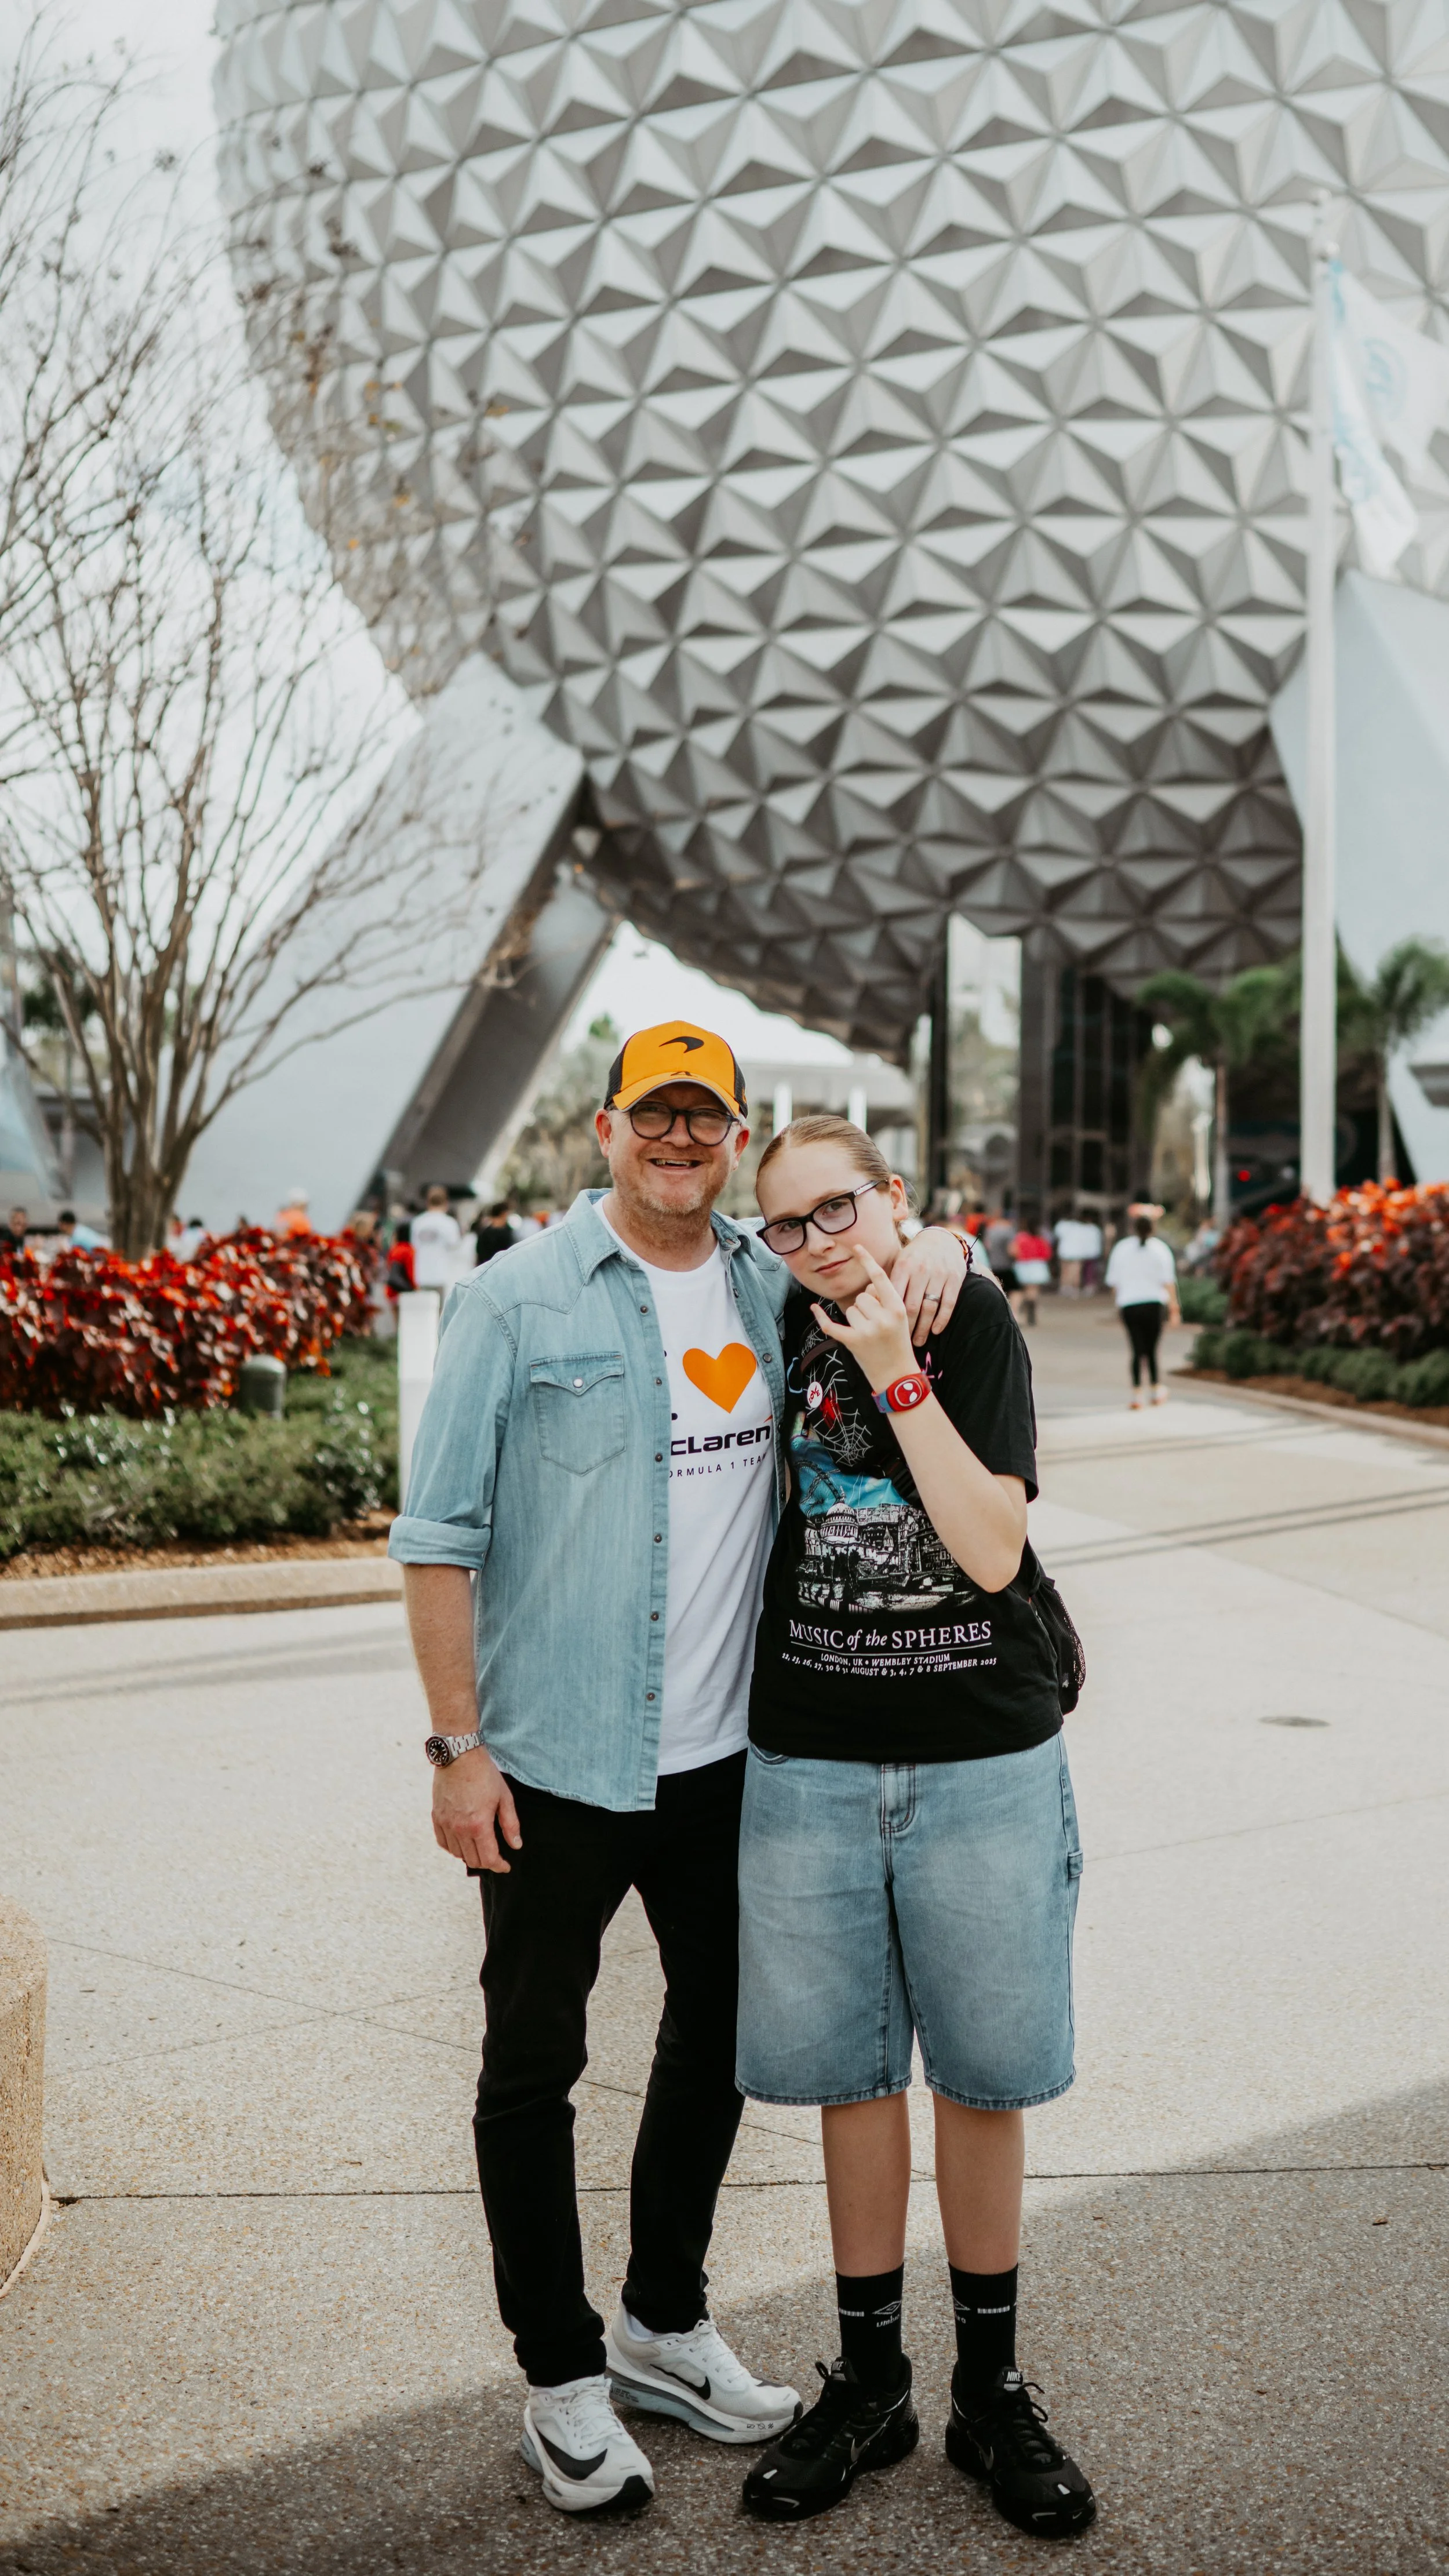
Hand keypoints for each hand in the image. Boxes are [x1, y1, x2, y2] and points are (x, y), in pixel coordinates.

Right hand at [432, 1744, 521, 1872]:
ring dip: (470, 1855)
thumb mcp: (504, 1797)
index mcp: (479, 1825)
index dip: (499, 1866)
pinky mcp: (436, 1817)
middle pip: (472, 1860)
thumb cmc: (485, 1774)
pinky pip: (443, 1842)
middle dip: (487, 1862)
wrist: (459, 1755)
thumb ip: (510, 1824)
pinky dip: (453, 1848)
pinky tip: (462, 1842)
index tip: (506, 1866)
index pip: (489, 1858)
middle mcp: (459, 1829)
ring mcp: (445, 1823)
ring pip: (457, 1854)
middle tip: (495, 1857)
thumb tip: (516, 1846)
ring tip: (480, 1848)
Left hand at [812, 1248, 920, 1393]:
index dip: (867, 1260)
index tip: (856, 1246)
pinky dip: (821, 1317)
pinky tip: (813, 1307)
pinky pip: (831, 1325)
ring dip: (856, 1319)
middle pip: (862, 1296)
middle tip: (876, 1325)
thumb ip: (885, 1300)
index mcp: (898, 1309)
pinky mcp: (853, 1342)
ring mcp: (868, 1331)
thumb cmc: (898, 1344)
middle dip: (865, 1307)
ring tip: (869, 1334)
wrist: (898, 1376)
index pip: (880, 1278)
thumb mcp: (899, 1319)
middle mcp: (883, 1318)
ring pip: (850, 1309)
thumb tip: (868, 1286)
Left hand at [887, 1222, 965, 1341]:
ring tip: (918, 1341)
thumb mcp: (899, 1263)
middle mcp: (920, 1270)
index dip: (889, 1315)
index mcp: (903, 1266)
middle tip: (901, 1342)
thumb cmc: (914, 1257)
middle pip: (911, 1305)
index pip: (893, 1295)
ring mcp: (938, 1274)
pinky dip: (942, 1319)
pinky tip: (935, 1331)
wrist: (941, 1240)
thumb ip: (887, 1282)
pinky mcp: (954, 1279)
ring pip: (929, 1307)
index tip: (884, 1330)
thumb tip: (870, 1304)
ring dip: (924, 1328)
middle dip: (906, 1327)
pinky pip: (948, 1304)